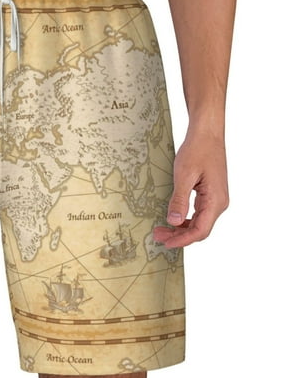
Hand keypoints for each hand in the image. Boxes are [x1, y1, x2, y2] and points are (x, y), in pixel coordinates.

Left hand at [153, 131, 228, 248]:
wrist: (207, 134)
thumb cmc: (197, 151)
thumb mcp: (184, 176)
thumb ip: (179, 200)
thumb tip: (173, 221)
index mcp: (215, 200)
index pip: (200, 230)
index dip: (183, 240)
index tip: (166, 243)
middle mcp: (219, 203)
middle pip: (200, 229)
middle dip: (178, 235)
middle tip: (157, 236)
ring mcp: (216, 199)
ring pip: (199, 222)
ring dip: (181, 228)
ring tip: (161, 229)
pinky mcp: (210, 194)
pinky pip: (198, 213)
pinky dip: (185, 219)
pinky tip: (172, 219)